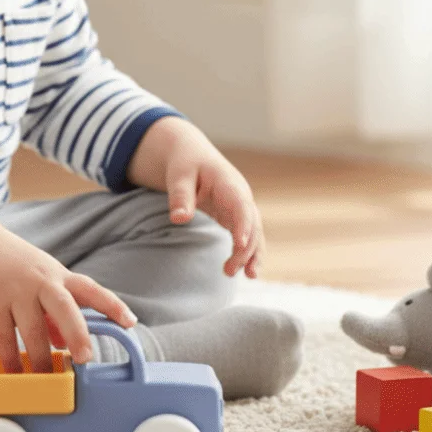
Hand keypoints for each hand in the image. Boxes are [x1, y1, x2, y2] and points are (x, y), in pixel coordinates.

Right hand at [0, 227, 136, 373]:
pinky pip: (4, 338)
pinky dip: (11, 358)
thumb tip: (65, 343)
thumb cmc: (14, 264)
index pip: (91, 289)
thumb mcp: (41, 279)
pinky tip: (16, 371)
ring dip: (41, 358)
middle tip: (84, 358)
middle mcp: (40, 281)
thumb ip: (55, 310)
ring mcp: (15, 292)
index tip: (130, 322)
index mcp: (58, 275)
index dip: (112, 305)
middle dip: (78, 333)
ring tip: (45, 377)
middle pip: (65, 307)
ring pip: (33, 330)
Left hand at [129, 117, 264, 277]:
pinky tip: (244, 270)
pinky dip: (247, 252)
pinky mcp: (235, 216)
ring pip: (254, 232)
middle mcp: (241, 196)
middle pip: (251, 224)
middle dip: (247, 248)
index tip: (240, 244)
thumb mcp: (178, 175)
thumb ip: (180, 196)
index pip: (241, 206)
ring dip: (252, 254)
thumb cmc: (185, 163)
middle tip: (230, 271)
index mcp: (229, 183)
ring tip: (250, 277)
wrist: (191, 154)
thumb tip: (178, 219)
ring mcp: (241, 206)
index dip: (243, 224)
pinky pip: (246, 235)